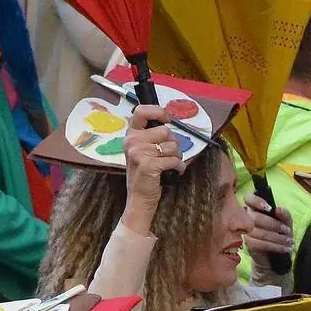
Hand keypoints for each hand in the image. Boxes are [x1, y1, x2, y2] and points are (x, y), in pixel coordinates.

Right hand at [121, 105, 185, 234]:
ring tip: (170, 165)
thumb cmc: (145, 174)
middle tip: (169, 155)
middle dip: (174, 143)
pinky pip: (174, 159)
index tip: (167, 119)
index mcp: (131, 135)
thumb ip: (152, 136)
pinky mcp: (148, 165)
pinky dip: (179, 166)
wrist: (139, 198)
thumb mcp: (143, 151)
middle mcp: (132, 141)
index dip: (158, 111)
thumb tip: (169, 124)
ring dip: (177, 156)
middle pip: (166, 131)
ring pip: (172, 146)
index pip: (141, 111)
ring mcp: (139, 153)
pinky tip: (175, 172)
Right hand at [244, 194, 292, 278]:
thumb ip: (284, 214)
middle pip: (256, 218)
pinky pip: (260, 244)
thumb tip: (278, 209)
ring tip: (289, 242)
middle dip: (274, 224)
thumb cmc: (280, 235)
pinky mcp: (248, 245)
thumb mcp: (286, 223)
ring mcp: (246, 232)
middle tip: (287, 231)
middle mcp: (248, 219)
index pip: (249, 199)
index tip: (269, 208)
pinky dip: (275, 246)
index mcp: (256, 209)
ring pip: (259, 232)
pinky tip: (284, 249)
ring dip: (277, 238)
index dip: (256, 201)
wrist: (277, 256)